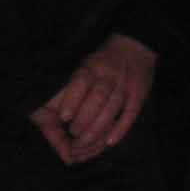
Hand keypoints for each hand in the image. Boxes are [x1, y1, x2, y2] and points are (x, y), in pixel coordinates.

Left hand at [31, 33, 156, 164]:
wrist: (133, 49)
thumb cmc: (100, 64)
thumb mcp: (84, 66)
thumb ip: (69, 87)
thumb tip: (50, 112)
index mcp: (92, 66)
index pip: (82, 80)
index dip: (73, 98)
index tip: (64, 116)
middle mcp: (110, 74)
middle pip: (98, 97)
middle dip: (84, 118)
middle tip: (73, 133)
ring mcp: (126, 85)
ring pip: (113, 108)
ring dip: (98, 127)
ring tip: (84, 141)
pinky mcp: (138, 95)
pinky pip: (130, 113)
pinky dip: (121, 128)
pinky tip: (109, 141)